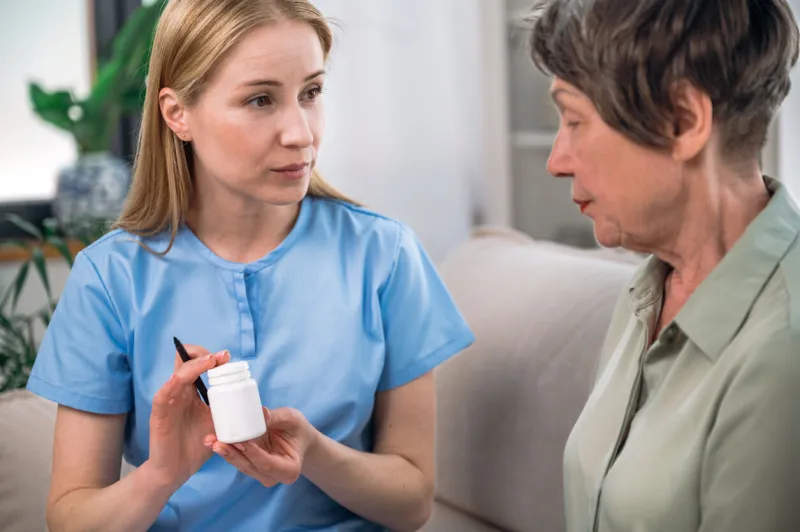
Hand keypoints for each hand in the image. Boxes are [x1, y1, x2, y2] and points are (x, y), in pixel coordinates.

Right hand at [147, 345, 229, 487]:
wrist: (176, 471)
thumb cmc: (196, 446)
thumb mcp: (218, 424)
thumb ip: (229, 412)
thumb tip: (254, 404)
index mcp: (191, 393)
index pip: (197, 366)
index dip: (210, 358)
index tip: (227, 357)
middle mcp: (179, 393)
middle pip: (185, 363)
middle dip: (203, 354)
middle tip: (222, 357)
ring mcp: (168, 402)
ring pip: (178, 375)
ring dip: (194, 365)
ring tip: (210, 361)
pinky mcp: (159, 415)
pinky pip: (163, 395)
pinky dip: (173, 383)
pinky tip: (182, 378)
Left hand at [204, 407, 318, 486]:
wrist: (297, 437)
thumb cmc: (297, 429)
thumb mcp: (291, 419)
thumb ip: (276, 418)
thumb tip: (261, 412)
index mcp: (289, 469)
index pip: (267, 464)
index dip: (252, 454)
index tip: (240, 441)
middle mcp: (274, 477)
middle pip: (250, 467)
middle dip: (232, 454)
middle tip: (217, 442)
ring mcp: (261, 474)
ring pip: (241, 465)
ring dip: (225, 452)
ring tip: (211, 440)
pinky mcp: (251, 467)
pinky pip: (238, 459)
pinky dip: (227, 450)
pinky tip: (214, 440)